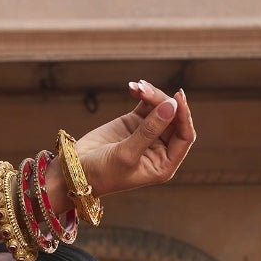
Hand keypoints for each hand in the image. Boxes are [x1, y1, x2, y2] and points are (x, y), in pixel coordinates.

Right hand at [73, 80, 195, 198]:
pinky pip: (145, 103)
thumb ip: (149, 130)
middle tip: (144, 91)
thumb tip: (171, 106)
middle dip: (162, 101)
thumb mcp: (126, 154)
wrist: (75, 171)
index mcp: (164, 164)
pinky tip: (133, 88)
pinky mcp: (134, 122)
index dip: (184, 116)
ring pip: (160, 108)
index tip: (177, 97)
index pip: (185, 137)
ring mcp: (148, 134)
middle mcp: (160, 149)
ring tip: (136, 87)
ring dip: (151, 94)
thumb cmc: (102, 172)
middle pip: (173, 118)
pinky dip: (142, 93)